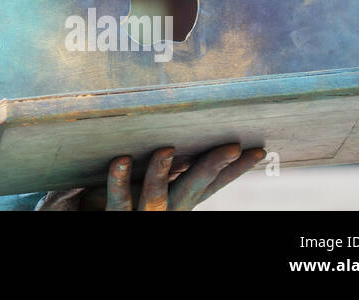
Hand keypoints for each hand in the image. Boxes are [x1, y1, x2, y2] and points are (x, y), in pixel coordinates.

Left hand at [35, 144, 265, 210]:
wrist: (100, 221)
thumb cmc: (123, 203)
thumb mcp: (152, 186)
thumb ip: (168, 169)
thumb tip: (185, 137)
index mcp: (179, 201)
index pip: (212, 183)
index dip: (235, 169)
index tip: (259, 150)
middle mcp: (167, 210)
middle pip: (193, 189)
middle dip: (212, 167)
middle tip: (232, 146)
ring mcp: (142, 216)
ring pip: (155, 196)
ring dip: (160, 172)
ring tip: (165, 148)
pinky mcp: (115, 218)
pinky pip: (117, 199)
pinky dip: (119, 180)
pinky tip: (120, 159)